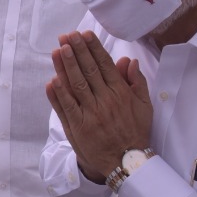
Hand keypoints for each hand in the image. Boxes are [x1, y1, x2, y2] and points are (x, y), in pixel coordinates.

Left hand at [45, 31, 153, 182]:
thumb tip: (130, 61)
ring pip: (75, 85)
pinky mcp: (78, 127)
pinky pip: (66, 107)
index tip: (84, 34)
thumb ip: (137, 82)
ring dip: (65, 66)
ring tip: (58, 49)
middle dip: (76, 51)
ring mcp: (90, 114)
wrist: (126, 162)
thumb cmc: (135, 132)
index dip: (93, 48)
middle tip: (67, 36)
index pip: (105, 65)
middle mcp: (105, 101)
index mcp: (121, 93)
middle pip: (88, 71)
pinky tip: (52, 79)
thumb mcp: (144, 106)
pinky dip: (58, 94)